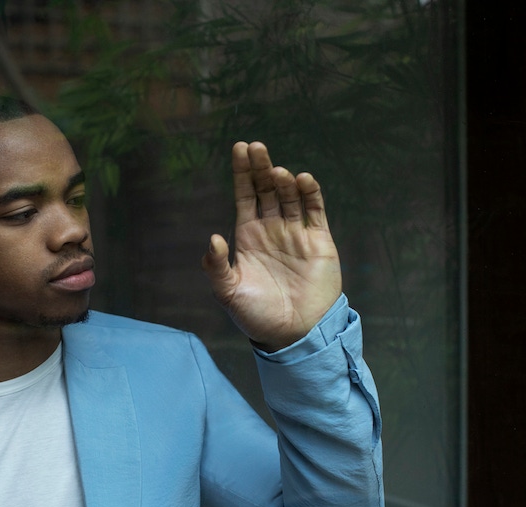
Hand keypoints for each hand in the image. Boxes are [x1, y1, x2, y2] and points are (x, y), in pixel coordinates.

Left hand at [202, 142, 341, 351]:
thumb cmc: (257, 315)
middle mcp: (272, 229)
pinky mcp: (319, 241)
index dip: (242, 172)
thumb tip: (213, 238)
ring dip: (284, 180)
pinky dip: (310, 193)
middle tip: (256, 147)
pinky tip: (302, 179)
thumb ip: (217, 266)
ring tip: (276, 172)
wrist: (294, 333)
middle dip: (261, 168)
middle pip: (266, 189)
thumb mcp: (229, 292)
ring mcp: (296, 233)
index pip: (244, 195)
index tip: (240, 148)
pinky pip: (315, 210)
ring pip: (290, 196)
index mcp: (248, 236)